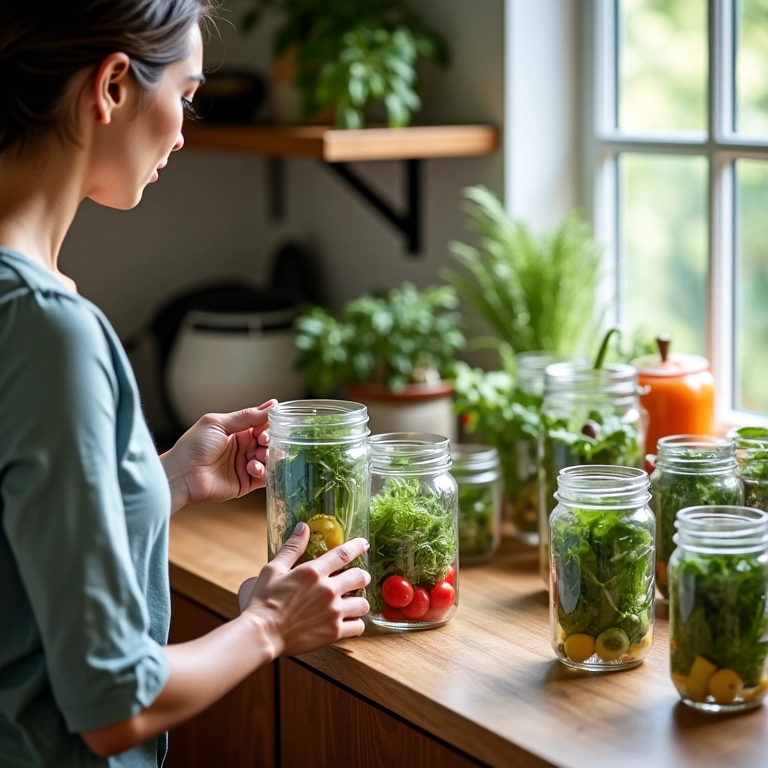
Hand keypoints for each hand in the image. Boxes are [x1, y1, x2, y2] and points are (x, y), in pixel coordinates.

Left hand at [160, 399, 276, 512]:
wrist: (181, 475)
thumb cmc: (193, 446)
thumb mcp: (219, 424)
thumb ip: (247, 416)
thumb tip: (272, 404)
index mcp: (237, 431)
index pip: (262, 424)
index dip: (269, 424)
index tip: (272, 424)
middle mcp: (243, 447)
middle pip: (268, 442)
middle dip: (270, 440)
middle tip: (263, 440)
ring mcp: (245, 465)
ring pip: (269, 459)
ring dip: (268, 455)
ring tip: (257, 455)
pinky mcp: (245, 482)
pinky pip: (264, 477)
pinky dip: (263, 471)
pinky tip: (251, 467)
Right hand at [238, 523, 370, 656]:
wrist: (262, 634)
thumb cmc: (264, 601)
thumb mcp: (273, 569)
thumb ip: (292, 548)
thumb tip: (304, 527)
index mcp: (314, 572)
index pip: (343, 554)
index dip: (357, 547)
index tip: (364, 544)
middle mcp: (328, 590)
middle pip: (360, 577)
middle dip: (362, 576)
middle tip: (360, 578)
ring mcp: (333, 612)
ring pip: (363, 603)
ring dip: (360, 600)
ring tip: (354, 601)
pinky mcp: (333, 632)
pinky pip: (358, 626)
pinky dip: (357, 623)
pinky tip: (350, 621)